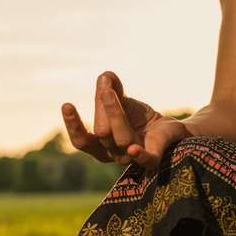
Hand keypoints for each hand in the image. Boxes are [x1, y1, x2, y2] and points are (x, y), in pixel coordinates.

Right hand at [61, 71, 191, 169]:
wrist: (168, 127)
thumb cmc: (139, 118)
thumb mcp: (122, 101)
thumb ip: (112, 89)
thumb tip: (105, 75)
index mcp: (100, 145)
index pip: (82, 141)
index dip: (73, 125)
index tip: (67, 105)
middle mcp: (113, 154)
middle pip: (102, 133)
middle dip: (102, 108)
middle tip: (105, 88)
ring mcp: (132, 158)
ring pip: (121, 139)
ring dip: (115, 114)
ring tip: (111, 93)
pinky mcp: (152, 159)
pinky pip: (144, 160)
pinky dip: (138, 155)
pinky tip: (133, 148)